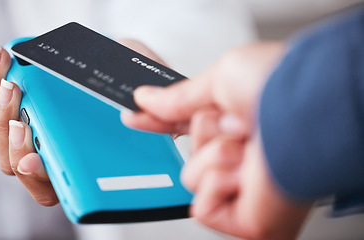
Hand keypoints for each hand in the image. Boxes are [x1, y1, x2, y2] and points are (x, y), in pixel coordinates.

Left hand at [0, 39, 165, 205]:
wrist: (118, 54)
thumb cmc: (132, 82)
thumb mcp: (148, 100)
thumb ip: (161, 118)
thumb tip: (173, 133)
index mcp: (83, 162)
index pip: (55, 185)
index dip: (41, 179)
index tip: (35, 161)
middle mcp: (54, 148)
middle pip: (21, 165)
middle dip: (17, 147)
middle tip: (22, 124)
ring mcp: (35, 123)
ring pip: (5, 136)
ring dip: (2, 113)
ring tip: (14, 86)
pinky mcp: (21, 97)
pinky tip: (3, 56)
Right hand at [122, 42, 311, 238]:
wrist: (303, 114)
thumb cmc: (278, 89)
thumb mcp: (218, 79)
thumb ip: (179, 96)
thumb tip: (147, 99)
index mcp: (243, 126)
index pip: (189, 130)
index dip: (161, 123)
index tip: (136, 116)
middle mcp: (247, 159)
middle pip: (190, 155)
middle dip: (205, 134)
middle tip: (236, 122)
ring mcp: (247, 190)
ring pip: (192, 178)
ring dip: (215, 156)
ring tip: (247, 145)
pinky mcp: (249, 220)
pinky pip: (202, 207)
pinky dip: (217, 182)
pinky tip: (245, 172)